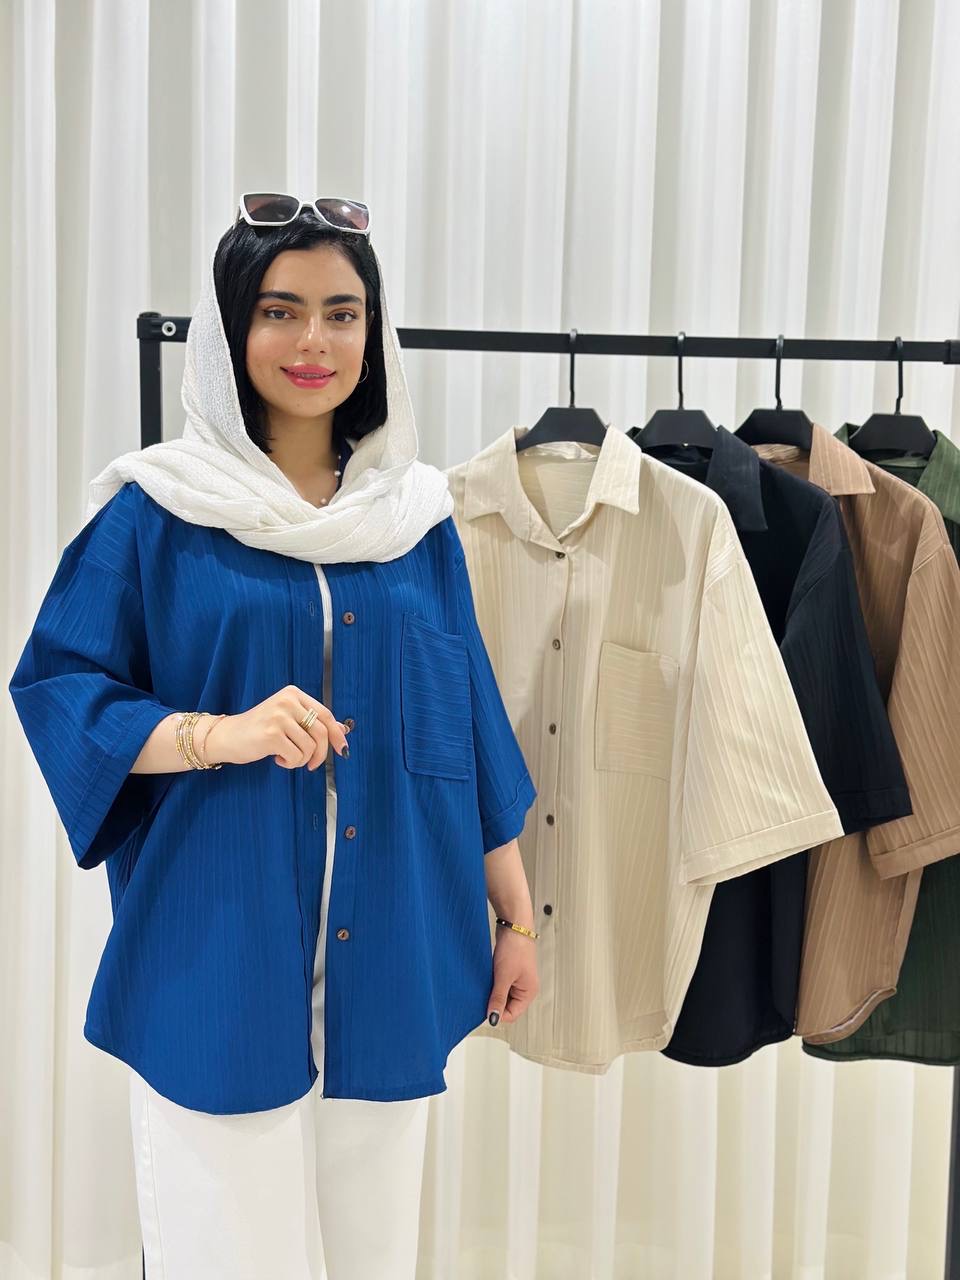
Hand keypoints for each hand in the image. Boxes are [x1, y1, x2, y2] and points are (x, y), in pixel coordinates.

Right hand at [202, 685, 349, 769]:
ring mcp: (279, 717)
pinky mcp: (271, 734)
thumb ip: (312, 722)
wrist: (227, 736)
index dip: (337, 734)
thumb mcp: (287, 719)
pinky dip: (290, 763)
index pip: (325, 714)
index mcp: (293, 694)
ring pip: (310, 747)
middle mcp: (287, 701)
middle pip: (321, 732)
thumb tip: (343, 729)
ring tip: (286, 756)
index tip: (343, 749)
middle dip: (321, 754)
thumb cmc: (259, 729)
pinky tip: (277, 758)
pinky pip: (296, 757)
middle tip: (312, 764)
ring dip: (301, 760)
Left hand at [487, 923, 538, 1025]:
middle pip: (507, 1006)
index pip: (512, 1015)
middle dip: (494, 1001)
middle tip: (484, 992)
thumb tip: (493, 1018)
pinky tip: (487, 976)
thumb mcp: (504, 977)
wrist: (513, 925)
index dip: (497, 1013)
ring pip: (502, 995)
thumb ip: (498, 999)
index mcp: (529, 992)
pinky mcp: (510, 971)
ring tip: (488, 981)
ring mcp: (518, 979)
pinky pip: (500, 984)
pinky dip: (493, 983)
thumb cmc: (515, 948)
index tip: (484, 1007)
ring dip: (493, 991)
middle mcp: (525, 988)